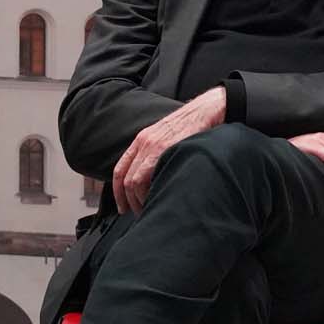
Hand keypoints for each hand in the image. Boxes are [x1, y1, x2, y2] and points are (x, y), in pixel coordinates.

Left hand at [112, 87, 227, 214]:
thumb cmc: (190, 126)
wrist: (205, 111)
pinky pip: (146, 177)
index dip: (118, 192)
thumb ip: (155, 153)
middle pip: (125, 180)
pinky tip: (157, 198)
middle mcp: (143, 143)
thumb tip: (151, 178)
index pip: (120, 170)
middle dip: (129, 201)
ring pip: (134, 182)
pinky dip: (148, 192)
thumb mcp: (166, 137)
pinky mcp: (164, 149)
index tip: (123, 206)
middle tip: (138, 213)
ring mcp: (152, 146)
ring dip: (139, 200)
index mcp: (141, 140)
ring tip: (149, 209)